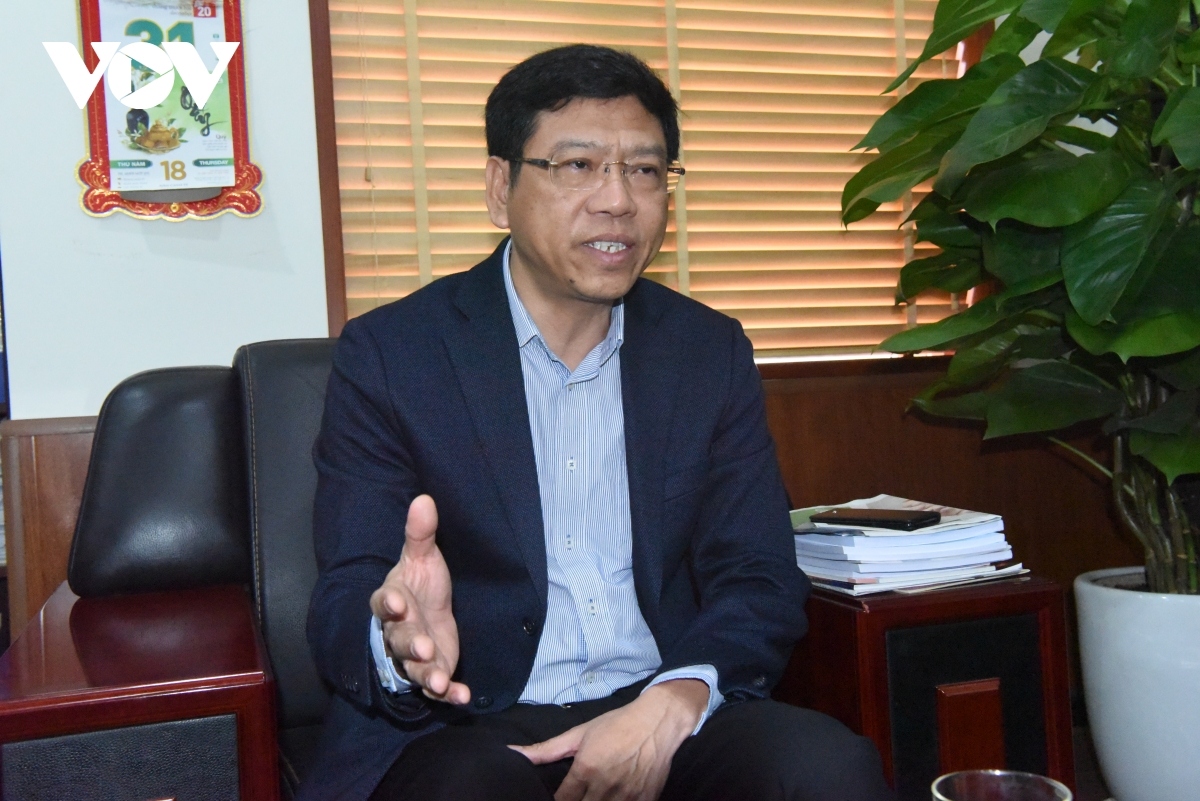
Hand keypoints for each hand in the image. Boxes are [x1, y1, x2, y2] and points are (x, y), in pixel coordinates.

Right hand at [369, 494, 469, 703]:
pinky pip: (437, 686)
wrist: (426, 616)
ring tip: (437, 680)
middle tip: (423, 645)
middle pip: (399, 639)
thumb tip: (424, 498)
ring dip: (426, 673)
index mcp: (394, 600)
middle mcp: (399, 631)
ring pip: (415, 667)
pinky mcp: (433, 671)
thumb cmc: (421, 586)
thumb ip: (421, 533)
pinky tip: (462, 696)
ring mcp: (415, 655)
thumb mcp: (423, 558)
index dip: (390, 604)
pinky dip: (448, 694)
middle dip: (410, 643)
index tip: (399, 604)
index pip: (385, 602)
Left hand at [509, 679, 708, 800]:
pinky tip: (613, 798)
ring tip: (594, 796)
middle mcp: (605, 787)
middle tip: (577, 795)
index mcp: (586, 769)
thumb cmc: (616, 725)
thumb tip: (513, 753)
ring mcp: (627, 797)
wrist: (657, 721)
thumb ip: (546, 750)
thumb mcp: (579, 733)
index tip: (559, 796)